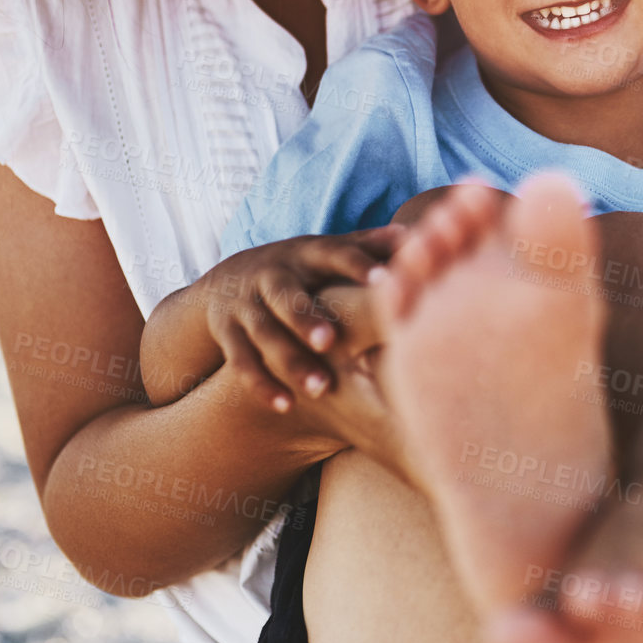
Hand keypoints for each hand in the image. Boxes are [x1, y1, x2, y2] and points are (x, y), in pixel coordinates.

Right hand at [197, 226, 402, 413]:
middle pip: (286, 297)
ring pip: (264, 334)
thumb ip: (368, 245)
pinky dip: (262, 385)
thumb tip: (415, 235)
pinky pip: (242, 361)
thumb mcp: (326, 251)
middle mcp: (271, 276)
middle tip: (330, 342)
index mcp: (305, 254)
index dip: (357, 265)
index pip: (332, 255)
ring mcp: (245, 305)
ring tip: (320, 389)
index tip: (384, 280)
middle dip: (305, 319)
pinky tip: (285, 406)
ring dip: (290, 361)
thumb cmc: (301, 269)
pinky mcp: (227, 333)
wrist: (227, 281)